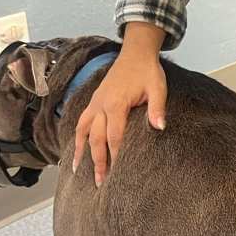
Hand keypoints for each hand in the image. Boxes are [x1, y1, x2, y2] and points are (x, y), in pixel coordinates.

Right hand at [73, 43, 166, 186]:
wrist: (135, 53)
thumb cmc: (148, 71)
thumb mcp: (158, 88)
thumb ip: (157, 108)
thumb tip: (159, 127)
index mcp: (116, 104)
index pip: (114, 136)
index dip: (114, 156)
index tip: (115, 175)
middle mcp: (101, 105)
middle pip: (96, 139)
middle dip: (98, 162)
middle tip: (100, 182)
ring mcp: (95, 103)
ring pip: (84, 132)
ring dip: (81, 152)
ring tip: (77, 172)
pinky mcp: (94, 101)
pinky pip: (81, 122)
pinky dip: (77, 137)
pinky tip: (76, 149)